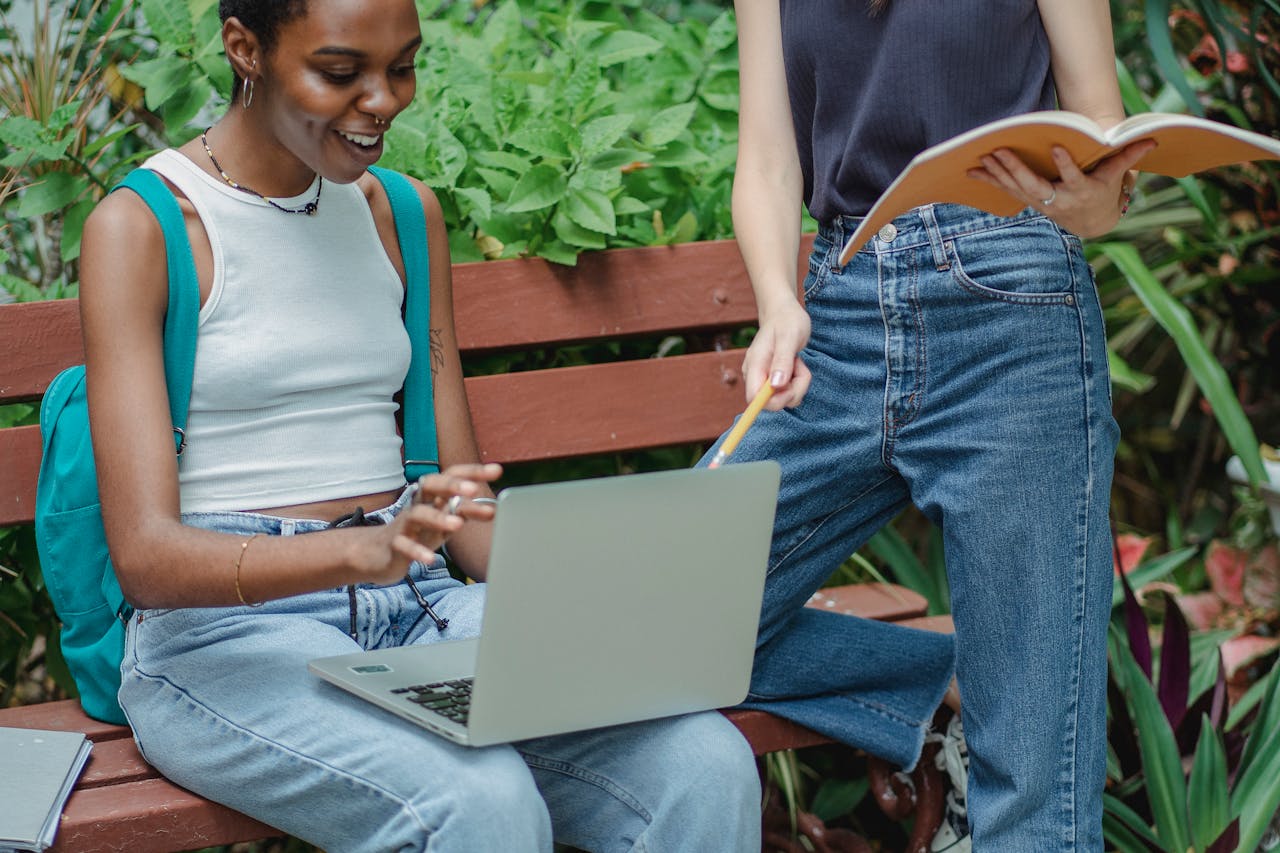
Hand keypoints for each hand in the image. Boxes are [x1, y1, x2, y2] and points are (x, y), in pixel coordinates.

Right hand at [355, 463, 501, 583]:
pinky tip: (430, 559)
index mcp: (432, 496)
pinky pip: (404, 545)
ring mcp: (405, 524)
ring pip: (417, 514)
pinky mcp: (394, 545)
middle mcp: (418, 504)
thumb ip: (464, 512)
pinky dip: (417, 552)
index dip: (473, 471)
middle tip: (474, 489)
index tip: (497, 470)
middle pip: (431, 485)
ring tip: (457, 525)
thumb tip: (493, 508)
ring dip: (437, 518)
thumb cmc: (418, 533)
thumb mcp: (444, 521)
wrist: (379, 554)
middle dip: (452, 485)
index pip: (451, 475)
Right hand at [742, 295, 811, 409]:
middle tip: (799, 368)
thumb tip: (775, 386)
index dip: (772, 401)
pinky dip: (798, 382)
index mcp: (755, 366)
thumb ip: (782, 361)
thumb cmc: (787, 321)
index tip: (789, 388)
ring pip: (784, 399)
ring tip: (797, 362)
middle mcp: (756, 375)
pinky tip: (796, 364)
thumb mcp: (788, 337)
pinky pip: (788, 392)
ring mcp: (764, 378)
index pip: (754, 399)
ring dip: (798, 384)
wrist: (784, 313)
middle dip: (792, 391)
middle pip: (772, 403)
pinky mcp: (773, 380)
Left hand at [968, 139, 1154, 237]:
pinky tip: (971, 171)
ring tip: (982, 156)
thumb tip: (1151, 138)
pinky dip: (989, 181)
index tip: (1055, 147)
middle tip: (1000, 150)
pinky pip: (1006, 191)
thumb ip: (1128, 157)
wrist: (1091, 222)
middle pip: (1034, 185)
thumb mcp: (1116, 176)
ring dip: (997, 173)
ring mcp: (1040, 203)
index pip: (1073, 177)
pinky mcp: (1028, 201)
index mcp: (1081, 191)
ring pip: (1016, 189)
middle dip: (1015, 168)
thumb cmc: (1103, 192)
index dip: (1065, 164)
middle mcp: (1058, 200)